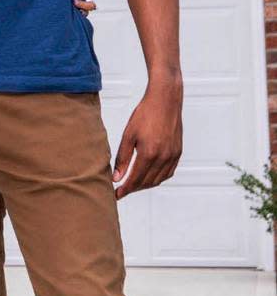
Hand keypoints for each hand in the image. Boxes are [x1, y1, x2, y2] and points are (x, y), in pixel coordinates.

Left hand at [112, 83, 182, 198]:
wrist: (165, 101)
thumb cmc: (145, 114)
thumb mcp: (128, 135)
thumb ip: (122, 158)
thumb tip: (117, 177)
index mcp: (149, 153)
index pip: (135, 179)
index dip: (125, 189)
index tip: (116, 195)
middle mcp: (163, 157)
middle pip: (147, 182)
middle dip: (133, 188)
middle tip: (122, 190)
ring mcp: (173, 156)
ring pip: (158, 180)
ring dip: (145, 185)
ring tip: (133, 184)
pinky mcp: (178, 153)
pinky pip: (168, 173)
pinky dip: (158, 178)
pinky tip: (149, 176)